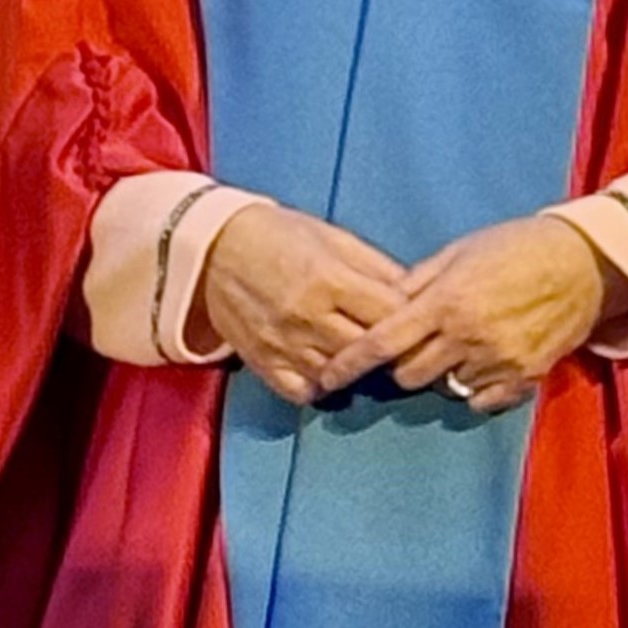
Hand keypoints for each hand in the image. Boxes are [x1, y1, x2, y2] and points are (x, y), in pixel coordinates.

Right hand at [196, 201, 411, 405]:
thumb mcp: (333, 238)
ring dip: (355, 370)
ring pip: (339, 375)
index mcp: (330, 279)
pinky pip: (302, 391)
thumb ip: (376, 267)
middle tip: (394, 344)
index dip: (409, 318)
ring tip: (362, 356)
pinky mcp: (263, 362)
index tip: (414, 318)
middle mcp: (307, 316)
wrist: (213, 246)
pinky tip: (326, 369)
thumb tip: (414, 292)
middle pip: (367, 351)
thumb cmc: (279, 236)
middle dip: (387, 348)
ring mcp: (283, 344)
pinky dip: (320, 386)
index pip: (390, 314)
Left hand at [319, 213, 627, 411]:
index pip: (382, 343)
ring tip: (457, 347)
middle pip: (409, 375)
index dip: (349, 364)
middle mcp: (468, 336)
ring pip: (445, 388)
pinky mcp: (524, 376)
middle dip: (402, 365)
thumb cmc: (516, 247)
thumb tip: (382, 305)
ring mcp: (498, 360)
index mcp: (446, 302)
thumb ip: (417, 283)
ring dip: (441, 373)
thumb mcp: (459, 252)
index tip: (327, 377)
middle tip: (414, 346)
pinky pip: (480, 399)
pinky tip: (484, 361)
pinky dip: (474, 387)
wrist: (584, 263)